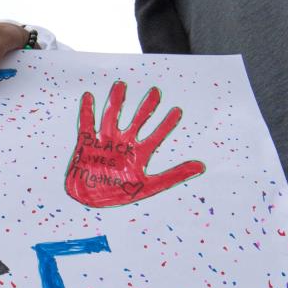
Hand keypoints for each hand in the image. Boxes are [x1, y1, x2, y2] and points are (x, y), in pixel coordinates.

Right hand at [66, 81, 204, 207]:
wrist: (90, 202)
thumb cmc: (118, 194)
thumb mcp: (150, 186)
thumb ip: (174, 175)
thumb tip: (201, 167)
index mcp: (138, 153)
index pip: (156, 135)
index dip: (167, 123)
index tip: (177, 110)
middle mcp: (123, 143)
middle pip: (137, 120)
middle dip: (146, 107)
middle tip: (156, 91)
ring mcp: (105, 142)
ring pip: (112, 117)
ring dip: (116, 102)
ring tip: (121, 85)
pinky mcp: (86, 144)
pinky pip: (86, 125)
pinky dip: (86, 111)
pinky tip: (89, 97)